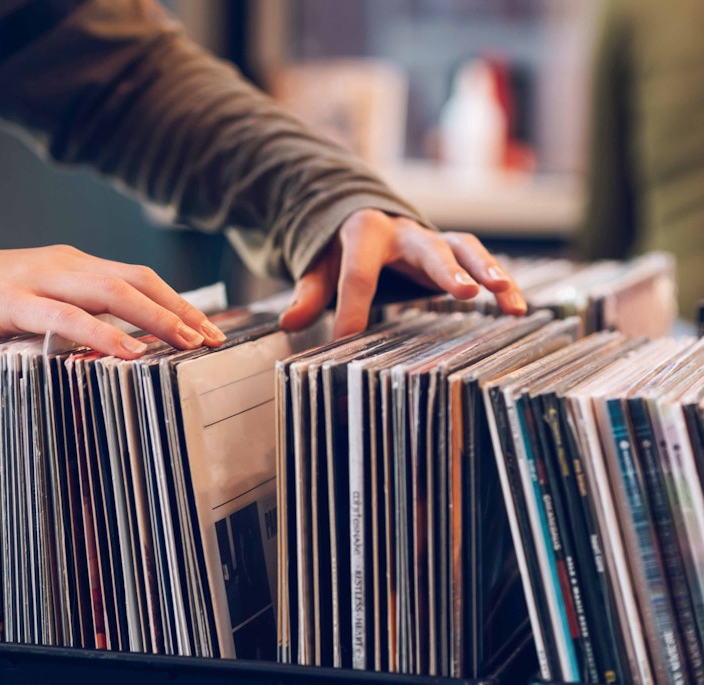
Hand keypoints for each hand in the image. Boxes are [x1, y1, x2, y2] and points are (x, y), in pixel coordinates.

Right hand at [0, 246, 225, 358]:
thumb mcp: (22, 303)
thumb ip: (62, 314)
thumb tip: (106, 344)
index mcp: (65, 263)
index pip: (135, 277)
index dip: (175, 301)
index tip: (206, 329)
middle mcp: (58, 263)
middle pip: (136, 280)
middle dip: (181, 310)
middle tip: (214, 340)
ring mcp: (35, 278)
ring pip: (112, 292)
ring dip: (156, 317)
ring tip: (190, 343)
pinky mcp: (10, 301)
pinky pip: (66, 316)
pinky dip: (103, 333)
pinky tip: (130, 351)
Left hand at [279, 209, 526, 337]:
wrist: (364, 219)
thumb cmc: (341, 250)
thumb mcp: (319, 267)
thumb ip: (309, 293)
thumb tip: (288, 322)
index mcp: (365, 232)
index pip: (359, 274)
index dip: (352, 308)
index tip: (345, 340)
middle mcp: (406, 231)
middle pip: (428, 249)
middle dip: (445, 269)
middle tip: (462, 291)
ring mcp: (434, 239)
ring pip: (465, 250)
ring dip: (486, 270)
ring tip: (504, 293)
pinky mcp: (454, 251)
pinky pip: (482, 263)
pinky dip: (502, 283)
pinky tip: (519, 307)